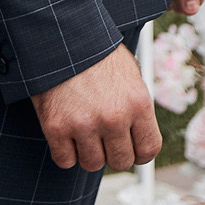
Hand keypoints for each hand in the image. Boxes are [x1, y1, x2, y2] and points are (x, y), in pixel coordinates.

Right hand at [29, 45, 160, 171]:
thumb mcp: (131, 75)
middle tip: (105, 139)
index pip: (149, 150)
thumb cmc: (99, 56)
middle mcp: (114, 118)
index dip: (140, 153)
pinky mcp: (56, 128)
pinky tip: (67, 135)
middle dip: (113, 153)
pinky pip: (65, 160)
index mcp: (138, 104)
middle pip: (121, 161)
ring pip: (93, 164)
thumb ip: (137, 108)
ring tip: (85, 133)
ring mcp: (84, 124)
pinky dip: (65, 153)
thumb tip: (141, 138)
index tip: (131, 148)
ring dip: (89, 153)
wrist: (63, 39)